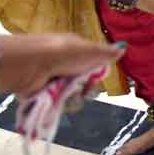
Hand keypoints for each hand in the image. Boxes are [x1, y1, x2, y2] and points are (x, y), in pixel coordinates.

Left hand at [0, 33, 124, 98]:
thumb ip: (106, 52)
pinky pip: (57, 106)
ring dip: (72, 99)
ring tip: (66, 95)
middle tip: (82, 90)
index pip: (92, 66)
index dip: (96, 75)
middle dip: (86, 89)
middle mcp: (64, 66)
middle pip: (83, 84)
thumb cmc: (62, 54)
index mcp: (76, 51)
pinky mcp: (42, 96)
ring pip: (72, 97)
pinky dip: (58, 106)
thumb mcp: (88, 50)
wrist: (29, 65)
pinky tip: (56, 102)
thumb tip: (123, 48)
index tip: (96, 80)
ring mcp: (52, 81)